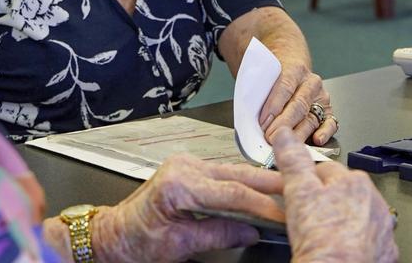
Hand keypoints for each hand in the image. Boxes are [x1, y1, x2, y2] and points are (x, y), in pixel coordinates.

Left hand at [93, 154, 284, 262]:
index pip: (233, 193)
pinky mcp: (191, 169)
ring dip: (261, 182)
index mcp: (179, 184)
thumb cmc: (136, 242)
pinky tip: (262, 190)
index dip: (263, 205)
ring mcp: (188, 164)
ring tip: (288, 190)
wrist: (113, 236)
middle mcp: (184, 167)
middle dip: (271, 183)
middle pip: (239, 174)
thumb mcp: (178, 246)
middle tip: (299, 189)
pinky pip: (225, 175)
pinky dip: (246, 184)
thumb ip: (218, 235)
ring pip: (235, 172)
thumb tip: (252, 231)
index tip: (284, 215)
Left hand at [260, 50, 337, 145]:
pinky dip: (325, 132)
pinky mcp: (328, 111)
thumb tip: (251, 119)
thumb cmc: (273, 78)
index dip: (273, 106)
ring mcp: (321, 97)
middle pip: (298, 105)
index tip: (263, 122)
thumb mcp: (264, 78)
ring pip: (311, 118)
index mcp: (295, 69)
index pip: (284, 86)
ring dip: (298, 133)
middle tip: (271, 137)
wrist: (289, 67)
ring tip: (285, 144)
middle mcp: (311, 83)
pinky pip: (330, 123)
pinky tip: (317, 139)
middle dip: (284, 124)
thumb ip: (259, 94)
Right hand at [273, 131, 397, 262]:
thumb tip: (284, 135)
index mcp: (355, 182)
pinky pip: (371, 241)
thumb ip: (293, 160)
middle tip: (310, 218)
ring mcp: (382, 228)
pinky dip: (359, 244)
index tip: (300, 194)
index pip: (327, 172)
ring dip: (345, 222)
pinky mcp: (385, 251)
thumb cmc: (321, 239)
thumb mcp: (299, 192)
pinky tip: (343, 248)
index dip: (309, 183)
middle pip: (345, 194)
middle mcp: (374, 202)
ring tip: (325, 235)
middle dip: (329, 202)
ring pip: (360, 217)